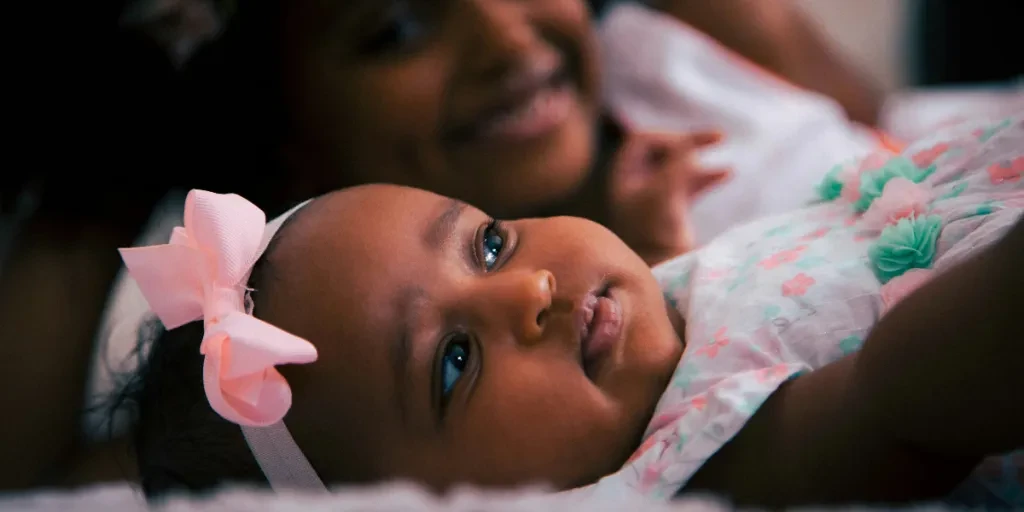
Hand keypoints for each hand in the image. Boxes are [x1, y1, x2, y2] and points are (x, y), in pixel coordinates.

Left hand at [608, 130, 729, 265]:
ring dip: (700, 158)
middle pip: (663, 148)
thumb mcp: (665, 193)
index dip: (668, 137)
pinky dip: (707, 176)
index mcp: (624, 175)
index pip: (643, 140)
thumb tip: (689, 145)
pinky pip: (691, 182)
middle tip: (716, 138)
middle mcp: (637, 181)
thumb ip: (676, 166)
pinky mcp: (673, 206)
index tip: (688, 145)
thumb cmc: (656, 233)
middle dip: (688, 143)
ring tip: (723, 149)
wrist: (663, 271)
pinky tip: (727, 172)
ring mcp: (655, 193)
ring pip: (679, 164)